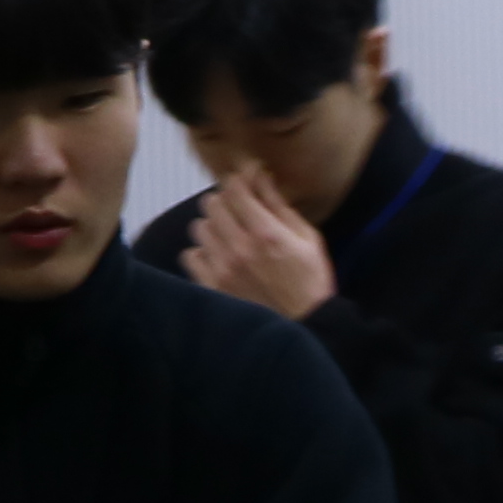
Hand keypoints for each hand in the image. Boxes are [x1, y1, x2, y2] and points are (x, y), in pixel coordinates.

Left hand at [183, 167, 335, 318]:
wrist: (306, 327)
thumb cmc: (311, 281)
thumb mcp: (307, 238)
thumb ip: (278, 205)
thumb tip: (259, 175)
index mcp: (266, 232)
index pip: (234, 187)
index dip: (240, 178)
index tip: (247, 180)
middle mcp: (239, 248)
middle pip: (211, 203)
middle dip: (226, 200)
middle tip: (240, 209)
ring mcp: (222, 269)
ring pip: (199, 228)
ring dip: (214, 226)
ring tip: (230, 235)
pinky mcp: (212, 288)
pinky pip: (191, 256)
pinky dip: (203, 252)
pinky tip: (219, 257)